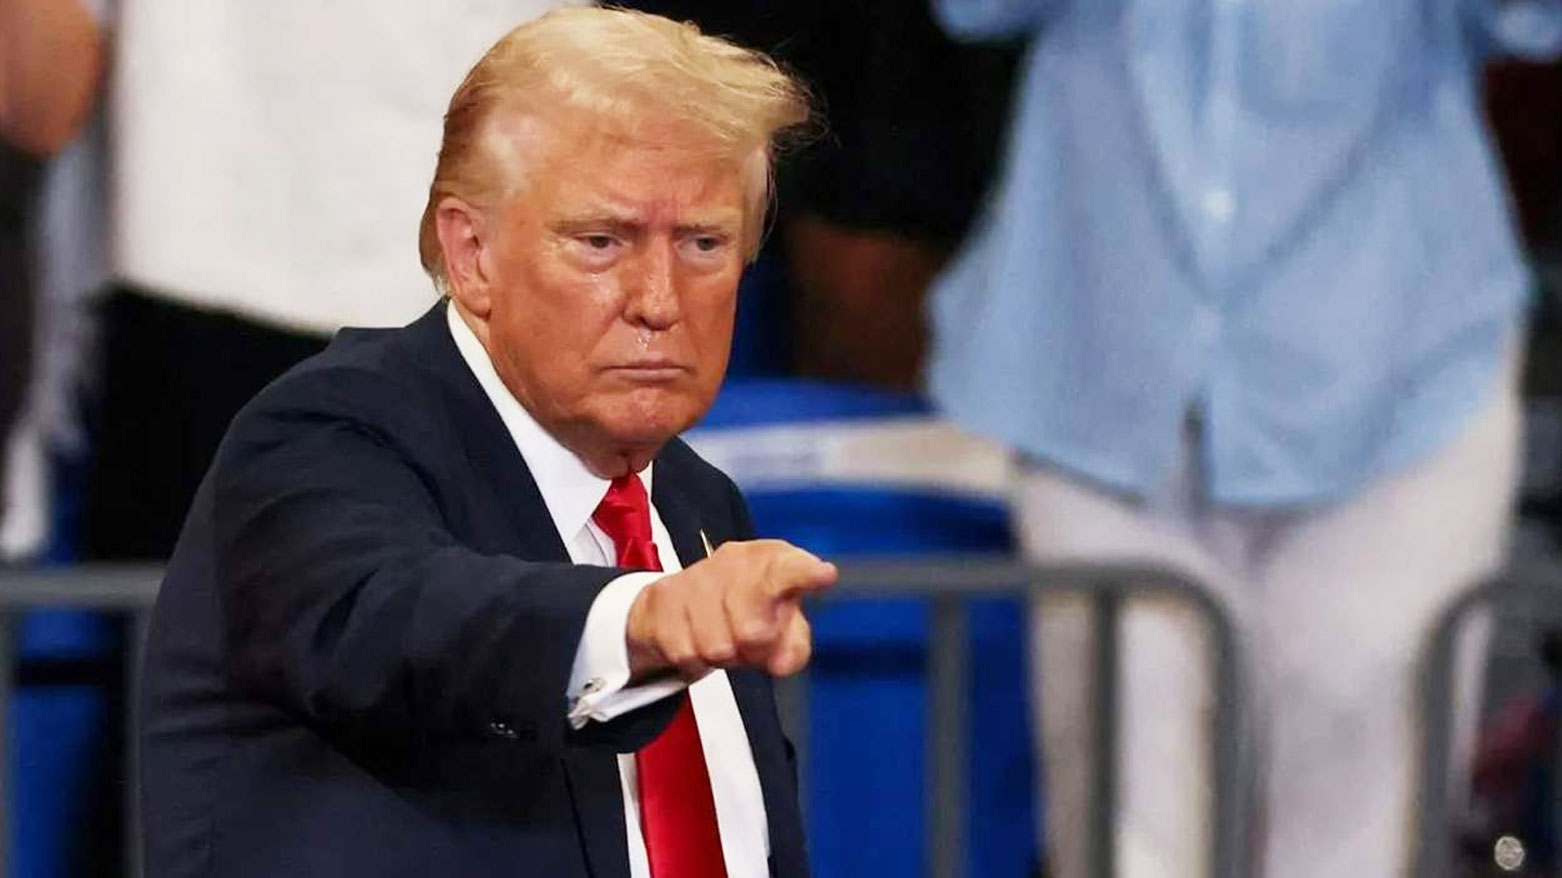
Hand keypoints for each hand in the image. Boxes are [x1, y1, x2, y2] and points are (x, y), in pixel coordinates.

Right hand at [625, 539, 836, 681]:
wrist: (674, 602)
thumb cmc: (744, 611)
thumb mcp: (780, 627)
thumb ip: (793, 647)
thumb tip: (782, 663)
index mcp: (772, 562)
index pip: (791, 569)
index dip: (806, 574)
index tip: (824, 575)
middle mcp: (735, 561)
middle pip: (753, 630)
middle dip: (754, 649)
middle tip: (751, 642)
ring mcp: (696, 577)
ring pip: (718, 647)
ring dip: (723, 655)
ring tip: (722, 637)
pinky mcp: (664, 598)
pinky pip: (687, 653)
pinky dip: (695, 659)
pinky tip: (695, 638)